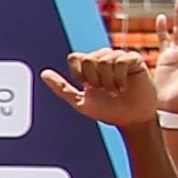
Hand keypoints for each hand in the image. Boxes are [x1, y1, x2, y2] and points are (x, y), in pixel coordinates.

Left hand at [43, 49, 158, 128]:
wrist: (131, 120)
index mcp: (89, 66)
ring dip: (107, 81)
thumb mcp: (80, 102)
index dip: (78, 74)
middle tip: (104, 92)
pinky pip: (120, 61)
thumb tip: (43, 73)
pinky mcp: (134, 60)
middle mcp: (103, 58)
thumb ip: (62, 88)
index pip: (75, 58)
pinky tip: (123, 88)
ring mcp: (119, 57)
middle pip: (88, 59)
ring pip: (103, 60)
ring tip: (115, 92)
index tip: (88, 88)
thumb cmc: (108, 111)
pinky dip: (119, 78)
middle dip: (94, 80)